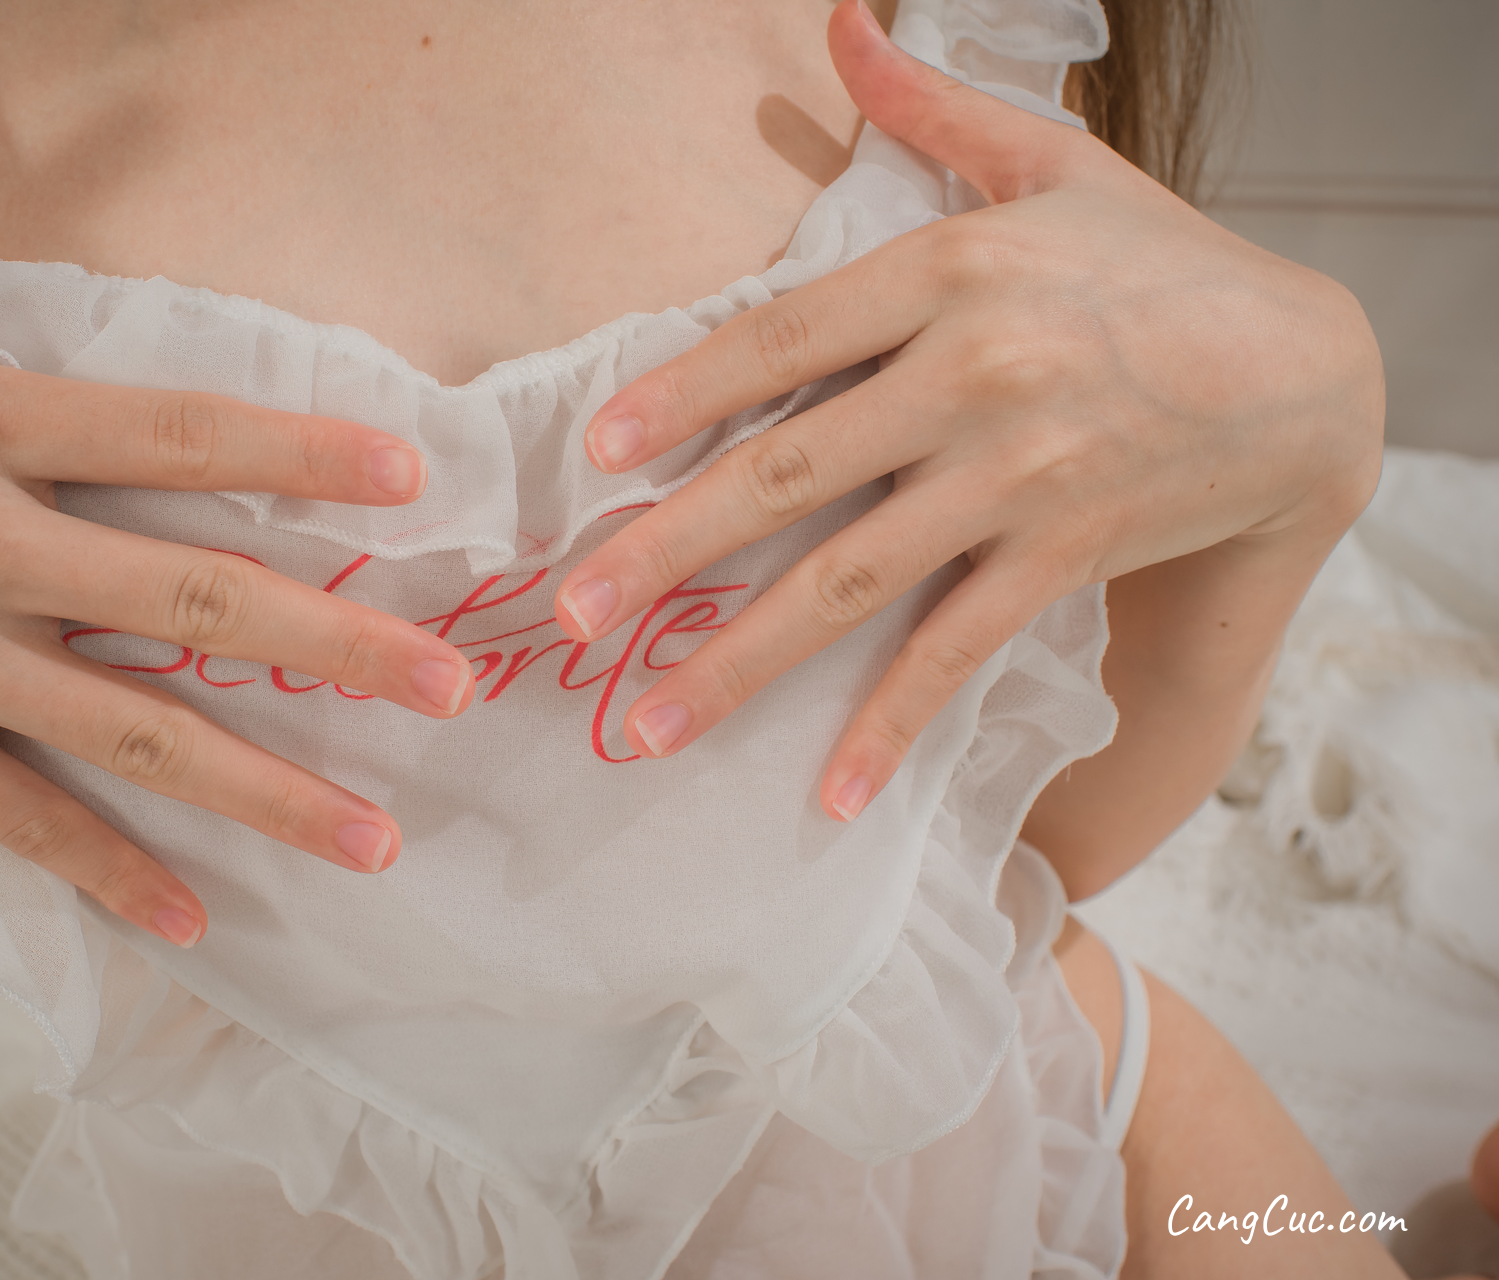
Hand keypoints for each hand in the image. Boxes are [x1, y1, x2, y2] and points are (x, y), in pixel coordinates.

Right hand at [0, 57, 475, 948]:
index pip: (166, 430)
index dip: (295, 451)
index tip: (406, 479)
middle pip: (190, 592)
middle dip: (334, 643)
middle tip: (450, 685)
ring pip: (134, 730)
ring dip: (266, 788)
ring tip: (379, 837)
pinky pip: (24, 822)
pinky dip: (109, 875)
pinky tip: (196, 922)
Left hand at [551, 1, 1381, 820]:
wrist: (1307, 374)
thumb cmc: (1162, 266)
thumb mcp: (1054, 167)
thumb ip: (934, 107)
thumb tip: (843, 24)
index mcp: (949, 270)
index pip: (781, 336)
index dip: (680, 395)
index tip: (594, 457)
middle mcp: (972, 376)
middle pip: (786, 470)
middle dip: (666, 549)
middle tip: (571, 612)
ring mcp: (1016, 478)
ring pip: (848, 580)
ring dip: (739, 661)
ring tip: (651, 723)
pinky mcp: (1060, 558)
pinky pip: (954, 653)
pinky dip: (889, 728)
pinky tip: (827, 797)